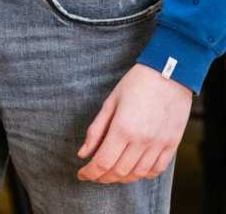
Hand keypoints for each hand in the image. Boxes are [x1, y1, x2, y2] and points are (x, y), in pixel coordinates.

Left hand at [77, 63, 191, 182]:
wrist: (168, 75)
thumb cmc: (135, 84)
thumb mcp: (110, 102)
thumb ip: (96, 130)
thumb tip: (83, 153)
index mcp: (123, 128)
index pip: (104, 162)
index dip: (90, 172)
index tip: (81, 174)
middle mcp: (142, 141)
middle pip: (120, 172)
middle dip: (102, 178)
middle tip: (93, 175)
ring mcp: (159, 145)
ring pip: (138, 174)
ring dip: (121, 178)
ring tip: (109, 174)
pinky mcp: (171, 145)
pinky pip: (157, 170)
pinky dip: (142, 175)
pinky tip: (133, 171)